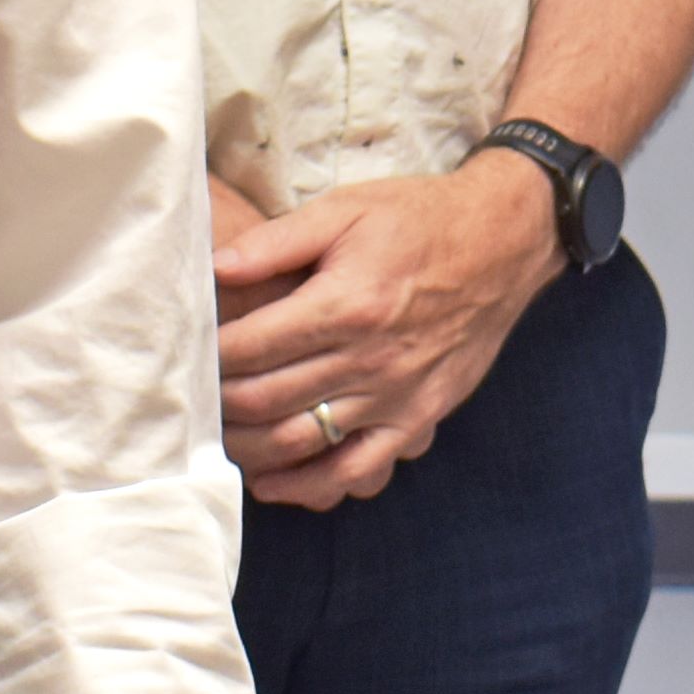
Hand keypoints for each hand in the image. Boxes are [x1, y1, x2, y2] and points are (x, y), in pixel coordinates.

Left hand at [217, 155, 558, 507]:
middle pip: (264, 401)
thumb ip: (277, 241)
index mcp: (345, 304)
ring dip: (248, 447)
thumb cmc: (420, 220)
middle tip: (193, 396)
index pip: (249, 349)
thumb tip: (215, 270)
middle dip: (217, 403)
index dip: (208, 354)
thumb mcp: (346, 208)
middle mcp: (369, 359)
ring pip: (300, 443)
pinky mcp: (418, 418)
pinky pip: (357, 469)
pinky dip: (310, 485)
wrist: (503, 243)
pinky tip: (275, 480)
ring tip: (220, 434)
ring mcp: (395, 396)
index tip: (190, 351)